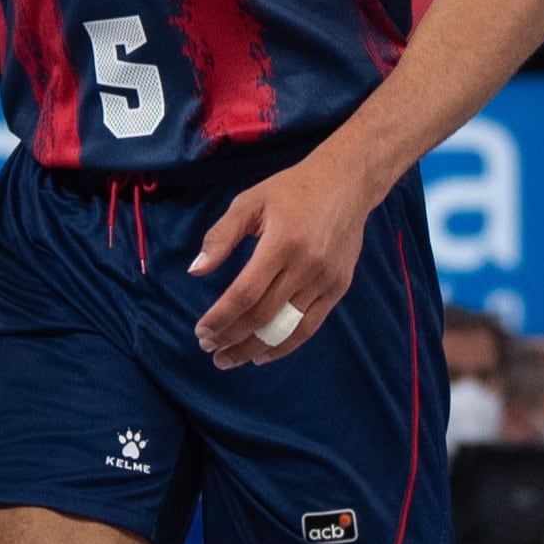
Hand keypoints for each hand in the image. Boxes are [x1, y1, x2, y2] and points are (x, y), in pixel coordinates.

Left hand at [187, 153, 372, 365]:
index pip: (245, 292)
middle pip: (263, 315)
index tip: (201, 331)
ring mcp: (326, 280)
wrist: (348, 184)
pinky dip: (285, 345)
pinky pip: (309, 326)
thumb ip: (221, 236)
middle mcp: (306, 265)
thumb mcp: (250, 201)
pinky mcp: (339, 288)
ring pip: (286, 327)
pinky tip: (262, 354)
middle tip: (209, 348)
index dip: (221, 317)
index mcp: (282, 242)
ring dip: (254, 348)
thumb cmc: (292, 190)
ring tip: (229, 359)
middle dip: (232, 336)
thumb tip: (196, 271)